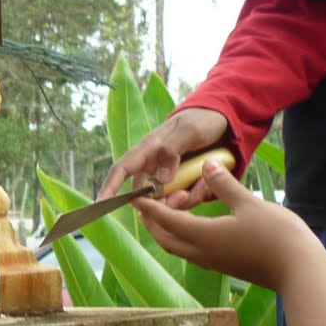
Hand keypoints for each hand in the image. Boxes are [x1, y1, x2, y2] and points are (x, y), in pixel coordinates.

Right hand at [99, 107, 230, 206]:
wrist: (224, 120)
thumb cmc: (201, 120)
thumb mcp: (189, 131)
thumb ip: (171, 151)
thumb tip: (160, 179)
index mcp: (148, 150)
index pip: (122, 170)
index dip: (110, 187)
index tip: (101, 204)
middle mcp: (154, 166)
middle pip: (146, 195)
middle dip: (162, 202)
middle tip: (183, 196)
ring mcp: (169, 177)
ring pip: (167, 200)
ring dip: (183, 199)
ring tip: (202, 186)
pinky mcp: (185, 184)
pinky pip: (186, 198)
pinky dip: (197, 195)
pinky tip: (208, 184)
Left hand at [133, 161, 320, 292]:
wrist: (300, 272)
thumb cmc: (277, 235)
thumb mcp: (249, 203)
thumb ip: (224, 185)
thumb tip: (207, 165)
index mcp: (201, 235)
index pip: (164, 219)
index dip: (147, 206)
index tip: (133, 195)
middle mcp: (201, 252)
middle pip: (164, 237)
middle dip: (152, 220)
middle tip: (147, 201)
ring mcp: (212, 262)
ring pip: (178, 246)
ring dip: (167, 229)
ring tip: (169, 209)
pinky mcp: (224, 266)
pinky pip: (192, 250)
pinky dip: (183, 236)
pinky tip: (194, 224)